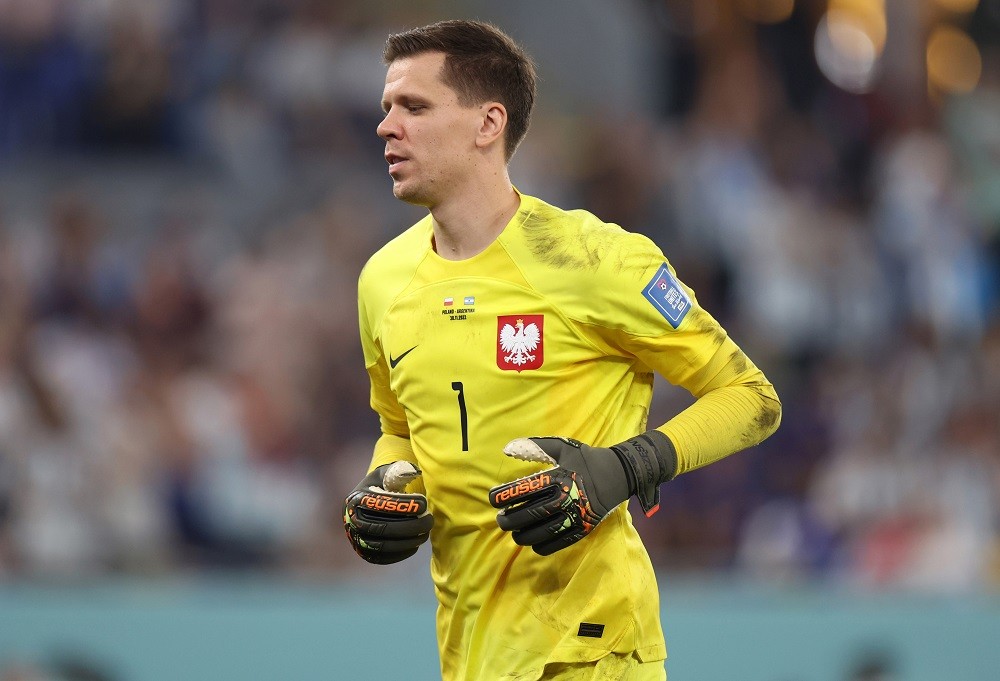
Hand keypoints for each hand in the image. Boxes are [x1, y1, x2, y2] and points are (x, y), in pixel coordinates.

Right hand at [344, 461, 433, 564]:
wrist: (367, 503)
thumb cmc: (382, 485)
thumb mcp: (387, 474)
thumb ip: (398, 471)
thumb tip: (413, 472)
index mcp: (357, 499)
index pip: (381, 504)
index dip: (404, 505)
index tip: (424, 504)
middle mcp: (352, 520)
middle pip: (382, 528)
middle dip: (410, 526)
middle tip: (429, 521)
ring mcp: (355, 538)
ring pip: (383, 546)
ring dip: (408, 542)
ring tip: (425, 534)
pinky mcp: (363, 552)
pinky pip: (382, 558)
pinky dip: (401, 553)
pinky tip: (415, 544)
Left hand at [488, 432, 675, 555]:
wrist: (618, 475)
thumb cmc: (586, 459)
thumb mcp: (563, 447)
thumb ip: (535, 446)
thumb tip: (506, 448)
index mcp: (559, 476)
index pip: (524, 489)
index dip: (504, 496)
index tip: (493, 499)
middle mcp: (566, 497)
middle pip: (529, 514)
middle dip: (508, 519)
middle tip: (500, 519)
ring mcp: (574, 516)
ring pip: (540, 534)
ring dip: (521, 535)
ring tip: (513, 532)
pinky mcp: (581, 530)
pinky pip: (555, 544)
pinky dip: (540, 546)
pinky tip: (532, 541)